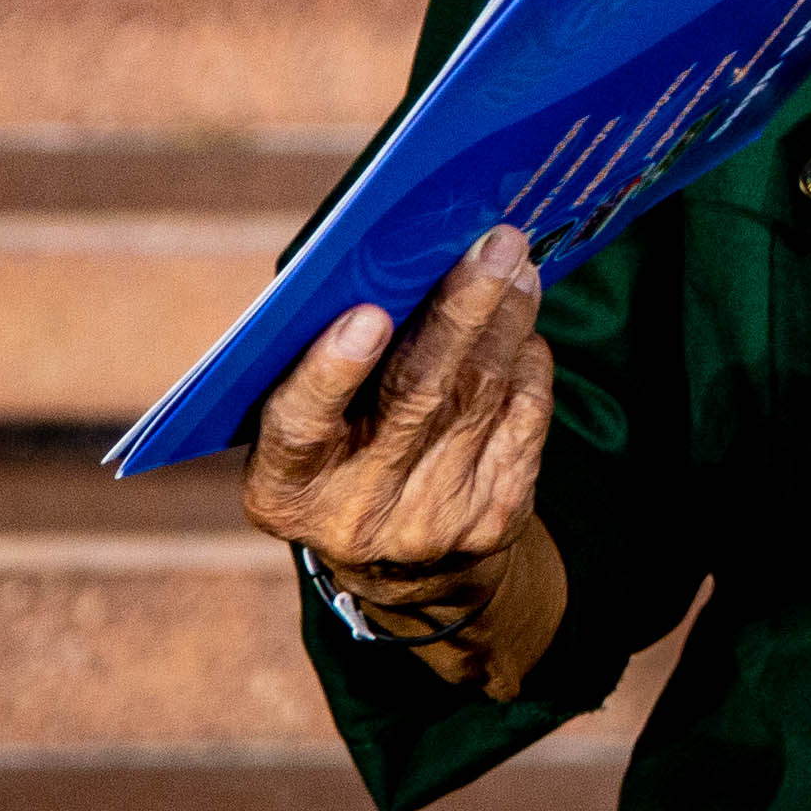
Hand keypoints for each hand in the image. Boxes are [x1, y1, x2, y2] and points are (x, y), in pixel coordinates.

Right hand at [241, 223, 566, 698]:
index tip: (368, 315)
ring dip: (505, 321)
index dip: (332, 372)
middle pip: (415, 398)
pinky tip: (523, 321)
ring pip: (479, 397)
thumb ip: (317, 363)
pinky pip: (523, 419)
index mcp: (284, 487)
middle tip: (496, 245)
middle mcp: (354, 513)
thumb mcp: (303, 429)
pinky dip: (526, 362)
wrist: (401, 564)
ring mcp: (430, 521)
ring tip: (517, 264)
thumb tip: (393, 266)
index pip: (300, 428)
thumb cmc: (338, 456)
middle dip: (460, 312)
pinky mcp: (494, 518)